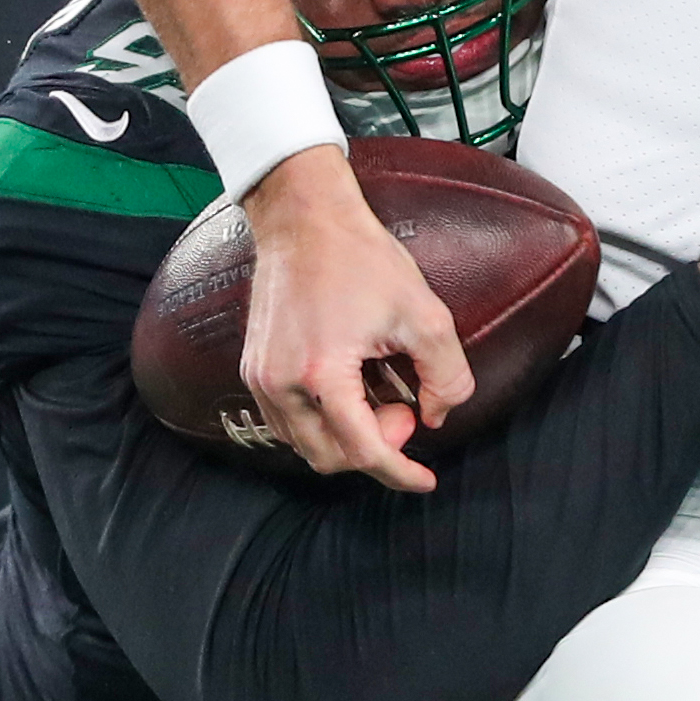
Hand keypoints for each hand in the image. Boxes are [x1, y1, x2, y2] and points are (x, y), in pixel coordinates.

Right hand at [240, 146, 473, 490]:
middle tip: (402, 406)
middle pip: (329, 457)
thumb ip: (445, 374)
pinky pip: (286, 421)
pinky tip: (348, 391)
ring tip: (376, 394)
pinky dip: (320, 422)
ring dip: (345, 437)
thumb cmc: (362, 259)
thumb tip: (436, 415)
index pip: (363, 451)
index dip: (400, 473)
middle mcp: (281, 384)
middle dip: (374, 447)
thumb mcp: (424, 313)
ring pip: (304, 444)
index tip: (425, 480)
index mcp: (323, 373)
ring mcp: (261, 377)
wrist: (305, 219)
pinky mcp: (254, 367)